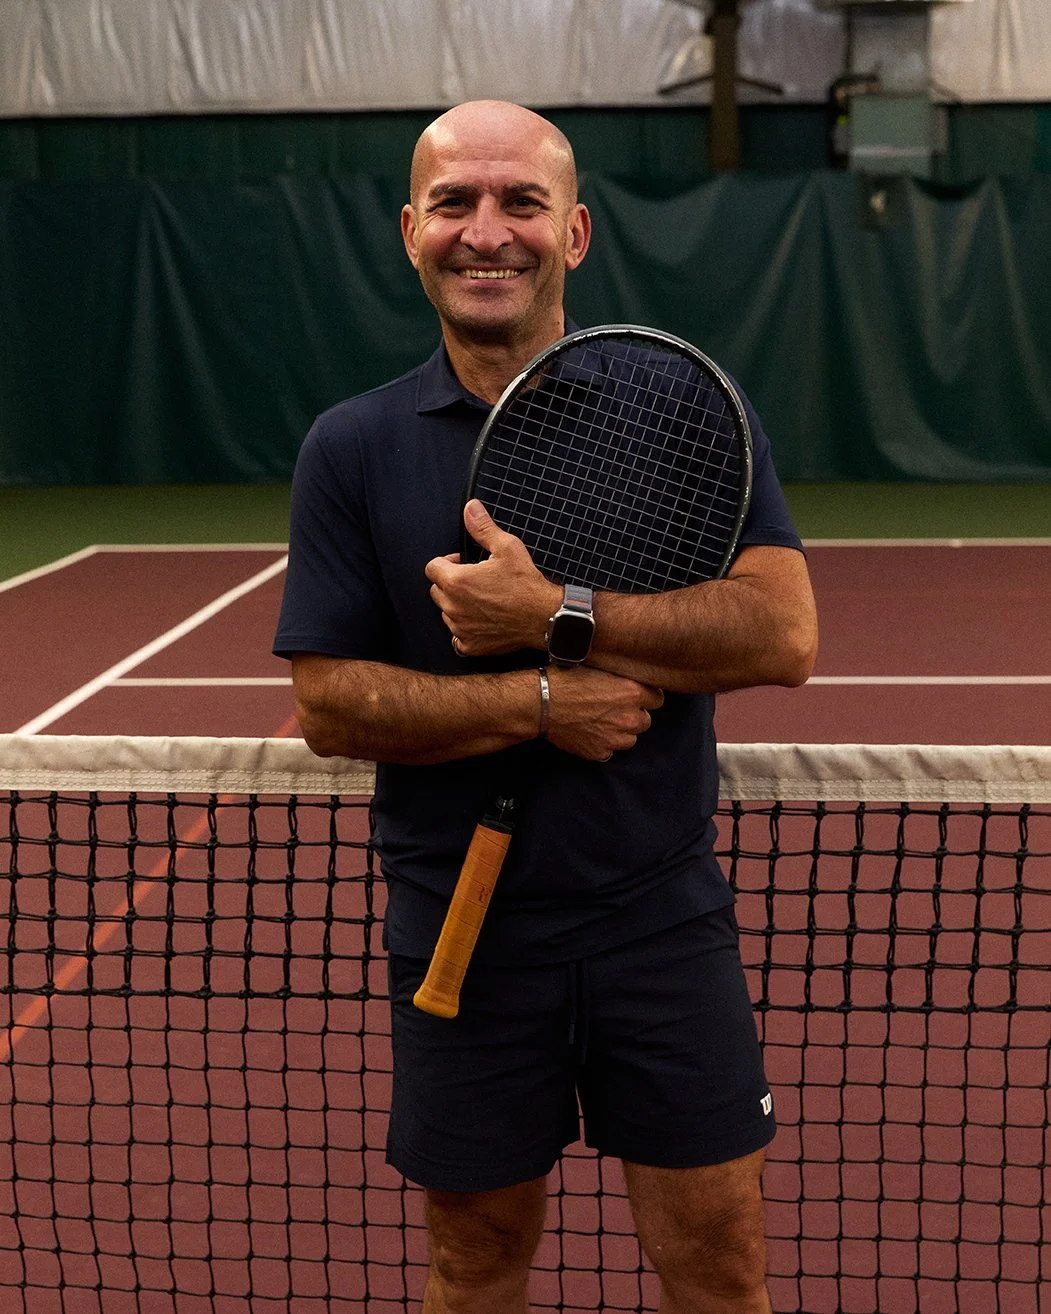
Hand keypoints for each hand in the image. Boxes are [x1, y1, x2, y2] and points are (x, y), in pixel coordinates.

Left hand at [426, 500, 561, 655]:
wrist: (544, 617)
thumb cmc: (526, 584)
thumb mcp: (507, 548)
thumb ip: (483, 528)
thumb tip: (470, 509)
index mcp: (456, 581)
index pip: (431, 568)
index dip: (446, 562)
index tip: (462, 563)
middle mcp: (453, 606)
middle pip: (436, 590)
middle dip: (450, 583)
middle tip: (474, 580)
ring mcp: (460, 628)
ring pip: (446, 613)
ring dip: (457, 605)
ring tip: (481, 599)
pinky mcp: (470, 645)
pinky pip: (456, 637)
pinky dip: (465, 629)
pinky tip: (482, 620)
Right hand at [544, 666, 663, 760]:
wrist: (541, 704)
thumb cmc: (566, 680)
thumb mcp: (600, 669)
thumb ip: (622, 679)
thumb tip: (633, 682)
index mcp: (632, 692)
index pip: (658, 699)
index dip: (645, 697)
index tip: (635, 696)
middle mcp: (629, 717)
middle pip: (646, 721)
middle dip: (633, 715)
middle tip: (613, 709)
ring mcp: (616, 738)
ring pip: (630, 738)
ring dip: (620, 732)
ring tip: (600, 721)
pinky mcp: (601, 752)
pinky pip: (610, 750)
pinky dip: (603, 744)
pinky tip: (589, 732)